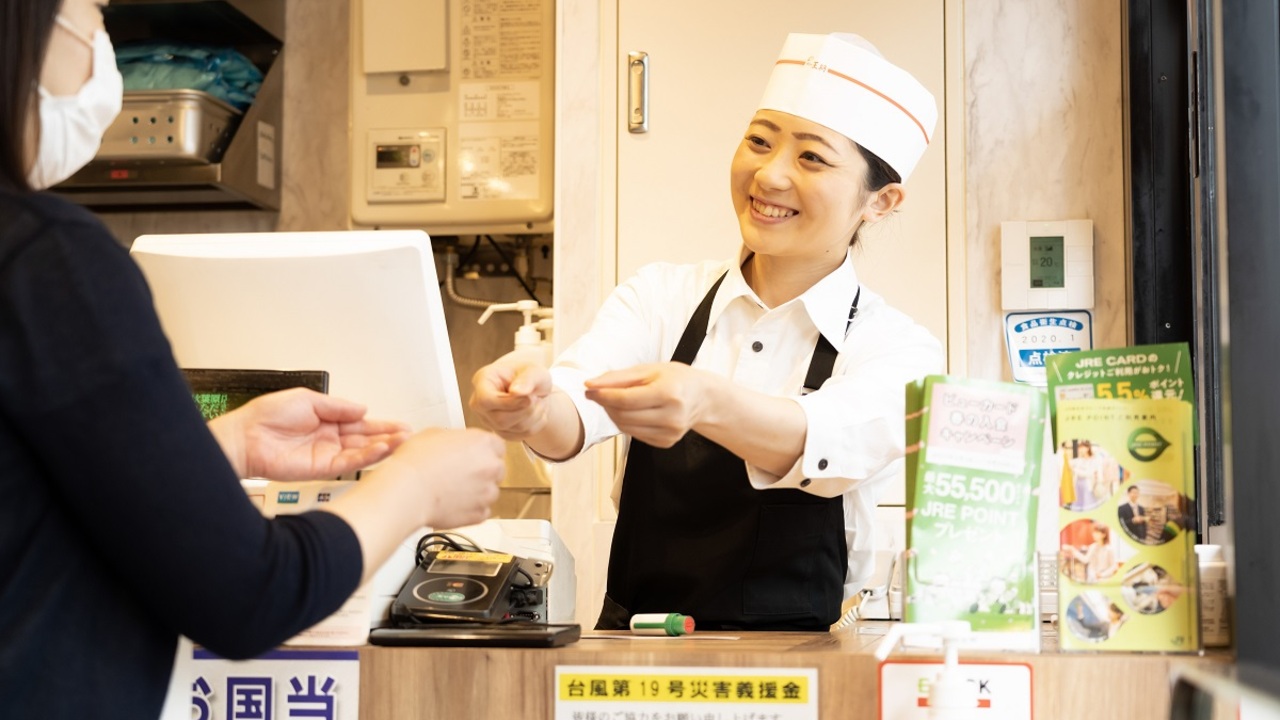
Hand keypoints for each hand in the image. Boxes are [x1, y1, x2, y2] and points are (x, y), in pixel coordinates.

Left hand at [213, 388, 410, 479]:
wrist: (245, 436)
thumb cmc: (266, 416)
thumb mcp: (308, 399)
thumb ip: (338, 406)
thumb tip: (362, 409)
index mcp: (327, 420)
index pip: (360, 424)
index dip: (381, 425)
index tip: (401, 426)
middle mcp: (329, 439)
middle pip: (365, 439)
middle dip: (388, 438)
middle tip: (409, 437)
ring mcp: (326, 454)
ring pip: (361, 453)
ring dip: (383, 448)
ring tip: (402, 443)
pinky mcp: (320, 469)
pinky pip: (348, 464)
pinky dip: (366, 458)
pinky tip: (380, 451)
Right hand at [380, 427, 505, 527]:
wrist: (407, 490)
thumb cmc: (416, 461)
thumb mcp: (434, 434)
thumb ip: (455, 439)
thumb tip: (456, 445)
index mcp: (483, 443)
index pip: (497, 446)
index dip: (484, 452)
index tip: (474, 456)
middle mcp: (491, 467)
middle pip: (496, 469)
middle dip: (482, 472)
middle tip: (460, 474)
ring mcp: (488, 492)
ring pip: (490, 491)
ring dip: (477, 491)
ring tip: (452, 491)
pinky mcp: (479, 514)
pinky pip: (481, 511)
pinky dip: (470, 509)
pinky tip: (452, 504)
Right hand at [469, 357, 554, 439]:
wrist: (532, 386)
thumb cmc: (529, 374)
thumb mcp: (534, 370)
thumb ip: (527, 379)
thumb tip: (517, 392)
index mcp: (482, 381)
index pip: (485, 400)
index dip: (509, 403)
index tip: (528, 397)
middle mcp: (479, 403)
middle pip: (500, 419)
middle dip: (526, 410)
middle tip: (536, 396)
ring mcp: (488, 420)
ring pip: (512, 429)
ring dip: (533, 416)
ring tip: (536, 401)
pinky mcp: (500, 432)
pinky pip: (520, 436)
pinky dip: (535, 425)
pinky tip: (535, 411)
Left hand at [583, 362, 716, 447]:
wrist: (702, 397)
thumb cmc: (675, 379)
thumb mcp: (649, 370)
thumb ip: (618, 377)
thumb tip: (590, 385)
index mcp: (669, 394)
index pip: (625, 400)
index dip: (603, 395)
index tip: (588, 389)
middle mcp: (672, 417)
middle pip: (623, 415)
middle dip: (605, 404)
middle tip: (600, 392)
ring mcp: (671, 433)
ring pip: (626, 428)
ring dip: (613, 414)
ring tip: (615, 400)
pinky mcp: (667, 443)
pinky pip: (635, 435)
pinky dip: (626, 423)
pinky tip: (632, 411)